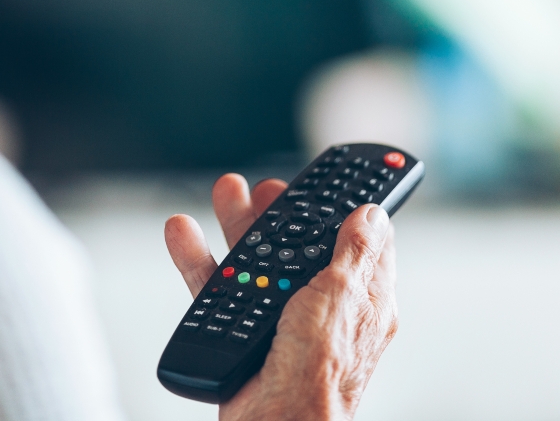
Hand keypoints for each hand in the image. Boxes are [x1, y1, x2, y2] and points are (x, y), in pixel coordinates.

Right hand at [165, 174, 397, 420]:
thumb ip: (354, 252)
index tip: (329, 184)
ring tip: (226, 192)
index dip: (344, 210)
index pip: (361, 244)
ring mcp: (284, 321)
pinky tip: (185, 234)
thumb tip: (373, 215)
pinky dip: (200, 262)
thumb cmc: (319, 374)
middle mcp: (323, 307)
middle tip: (264, 188)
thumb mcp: (342, 296)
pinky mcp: (248, 335)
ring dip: (238, 226)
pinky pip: (221, 290)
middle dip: (280, 213)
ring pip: (258, 262)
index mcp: (361, 297)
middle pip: (301, 246)